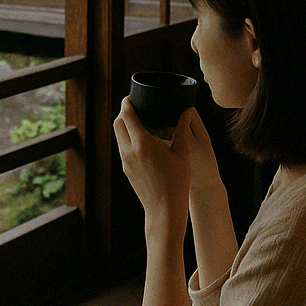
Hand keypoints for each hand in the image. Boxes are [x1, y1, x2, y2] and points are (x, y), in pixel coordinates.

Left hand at [113, 97, 196, 240]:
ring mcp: (125, 161)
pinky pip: (122, 147)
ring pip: (118, 135)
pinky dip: (126, 137)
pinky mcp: (126, 169)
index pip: (127, 115)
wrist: (164, 210)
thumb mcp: (182, 154)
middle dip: (124, 111)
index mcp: (142, 143)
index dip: (127, 102)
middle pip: (117, 122)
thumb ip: (182, 129)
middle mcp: (129, 150)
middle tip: (136, 106)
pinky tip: (140, 138)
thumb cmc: (176, 182)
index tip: (132, 96)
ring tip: (138, 120)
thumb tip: (187, 110)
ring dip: (124, 124)